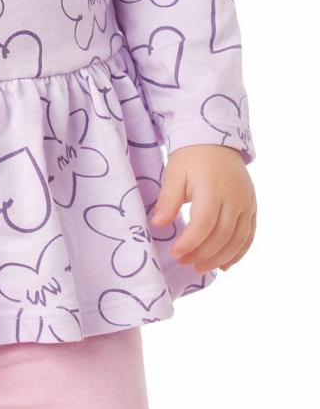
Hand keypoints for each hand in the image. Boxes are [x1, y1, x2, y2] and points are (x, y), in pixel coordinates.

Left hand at [149, 144, 256, 274]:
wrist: (215, 140)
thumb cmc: (190, 157)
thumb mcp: (174, 173)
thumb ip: (168, 199)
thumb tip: (157, 224)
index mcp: (212, 188)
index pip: (204, 223)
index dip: (191, 242)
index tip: (176, 253)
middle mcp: (234, 198)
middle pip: (222, 236)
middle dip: (202, 254)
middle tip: (183, 262)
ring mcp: (246, 203)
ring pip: (237, 240)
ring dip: (219, 259)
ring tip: (199, 268)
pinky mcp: (252, 207)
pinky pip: (249, 236)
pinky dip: (238, 254)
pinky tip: (224, 265)